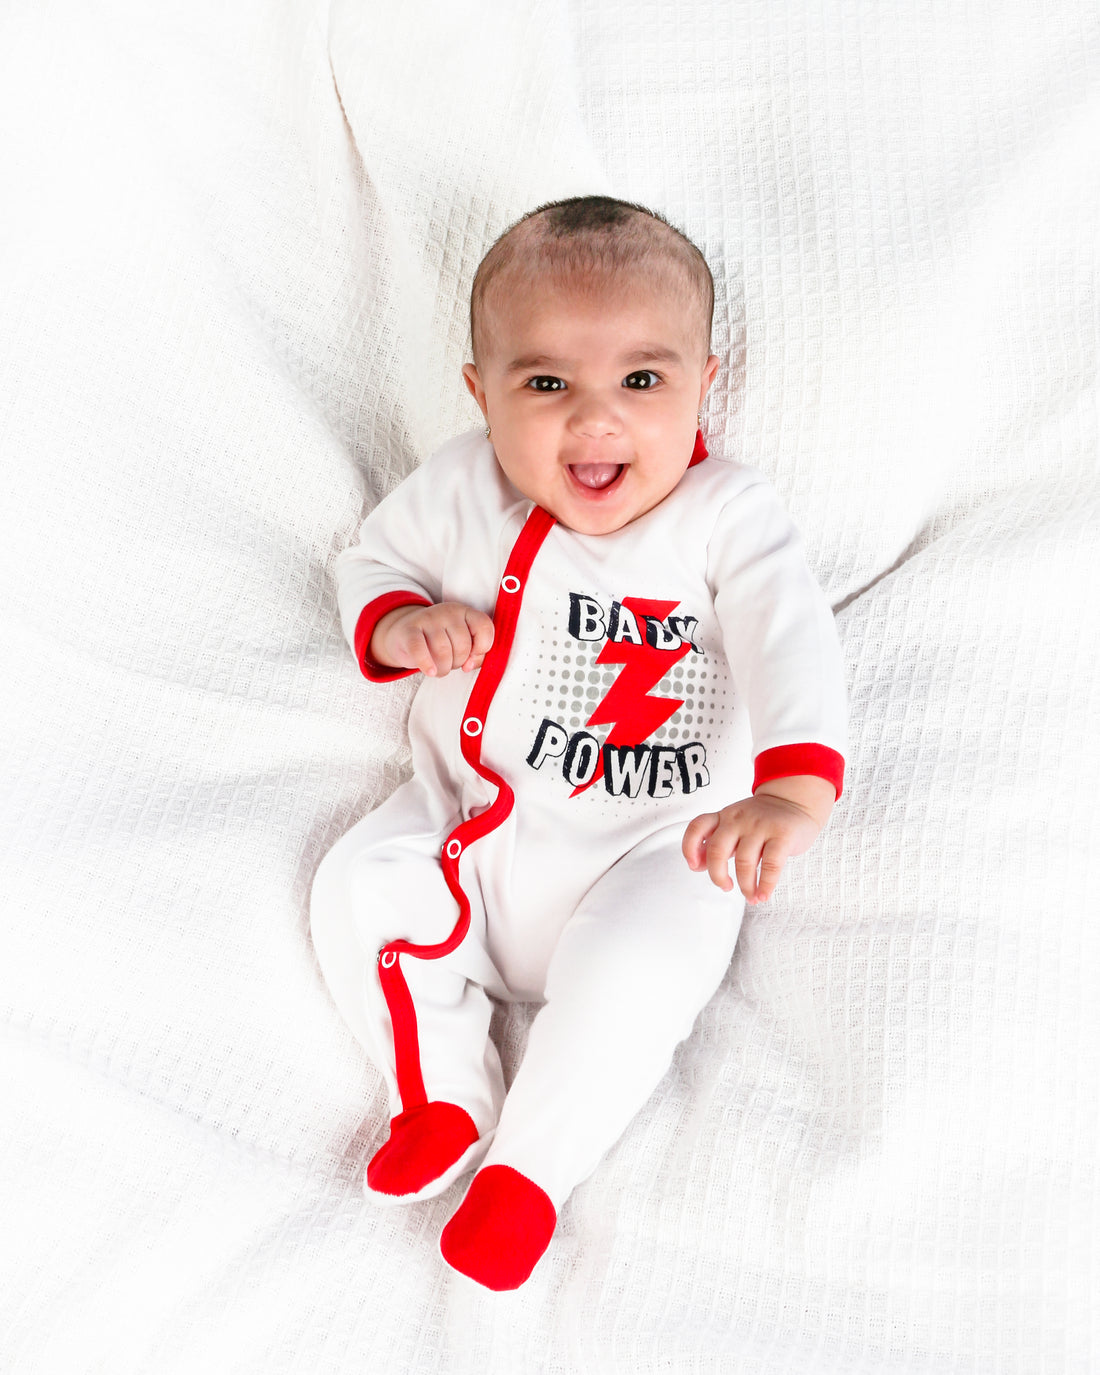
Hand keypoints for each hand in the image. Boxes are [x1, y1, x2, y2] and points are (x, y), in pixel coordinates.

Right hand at [370, 602, 494, 676]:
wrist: (403, 634)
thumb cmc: (438, 643)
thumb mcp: (460, 644)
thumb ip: (474, 654)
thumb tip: (469, 665)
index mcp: (464, 613)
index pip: (484, 626)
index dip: (482, 647)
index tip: (472, 659)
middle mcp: (447, 612)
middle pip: (462, 644)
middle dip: (458, 663)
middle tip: (450, 664)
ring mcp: (427, 619)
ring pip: (443, 651)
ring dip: (443, 668)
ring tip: (439, 669)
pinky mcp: (409, 630)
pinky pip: (419, 650)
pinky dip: (427, 664)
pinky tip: (430, 671)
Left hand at [682, 776, 834, 902]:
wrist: (794, 800)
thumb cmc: (762, 818)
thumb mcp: (734, 824)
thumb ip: (716, 841)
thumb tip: (697, 865)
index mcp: (724, 816)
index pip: (697, 827)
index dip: (689, 848)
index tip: (694, 866)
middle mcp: (738, 819)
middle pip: (717, 850)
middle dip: (718, 875)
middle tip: (725, 887)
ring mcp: (760, 826)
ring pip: (744, 861)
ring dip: (745, 886)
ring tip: (751, 896)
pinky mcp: (782, 835)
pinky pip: (771, 865)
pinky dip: (766, 884)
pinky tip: (763, 894)